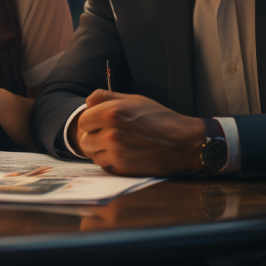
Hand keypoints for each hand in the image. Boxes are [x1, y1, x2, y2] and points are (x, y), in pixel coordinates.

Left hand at [75, 90, 205, 176]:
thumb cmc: (160, 118)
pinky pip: (104, 165)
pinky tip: (124, 154)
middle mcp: (111, 133)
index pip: (83, 121)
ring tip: (117, 144)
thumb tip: (87, 101)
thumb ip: (107, 97)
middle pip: (84, 140)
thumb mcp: (134, 100)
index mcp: (111, 112)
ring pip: (92, 154)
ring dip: (100, 150)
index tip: (100, 123)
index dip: (91, 122)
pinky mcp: (122, 168)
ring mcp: (116, 152)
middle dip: (93, 137)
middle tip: (107, 135)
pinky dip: (110, 161)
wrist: (182, 142)